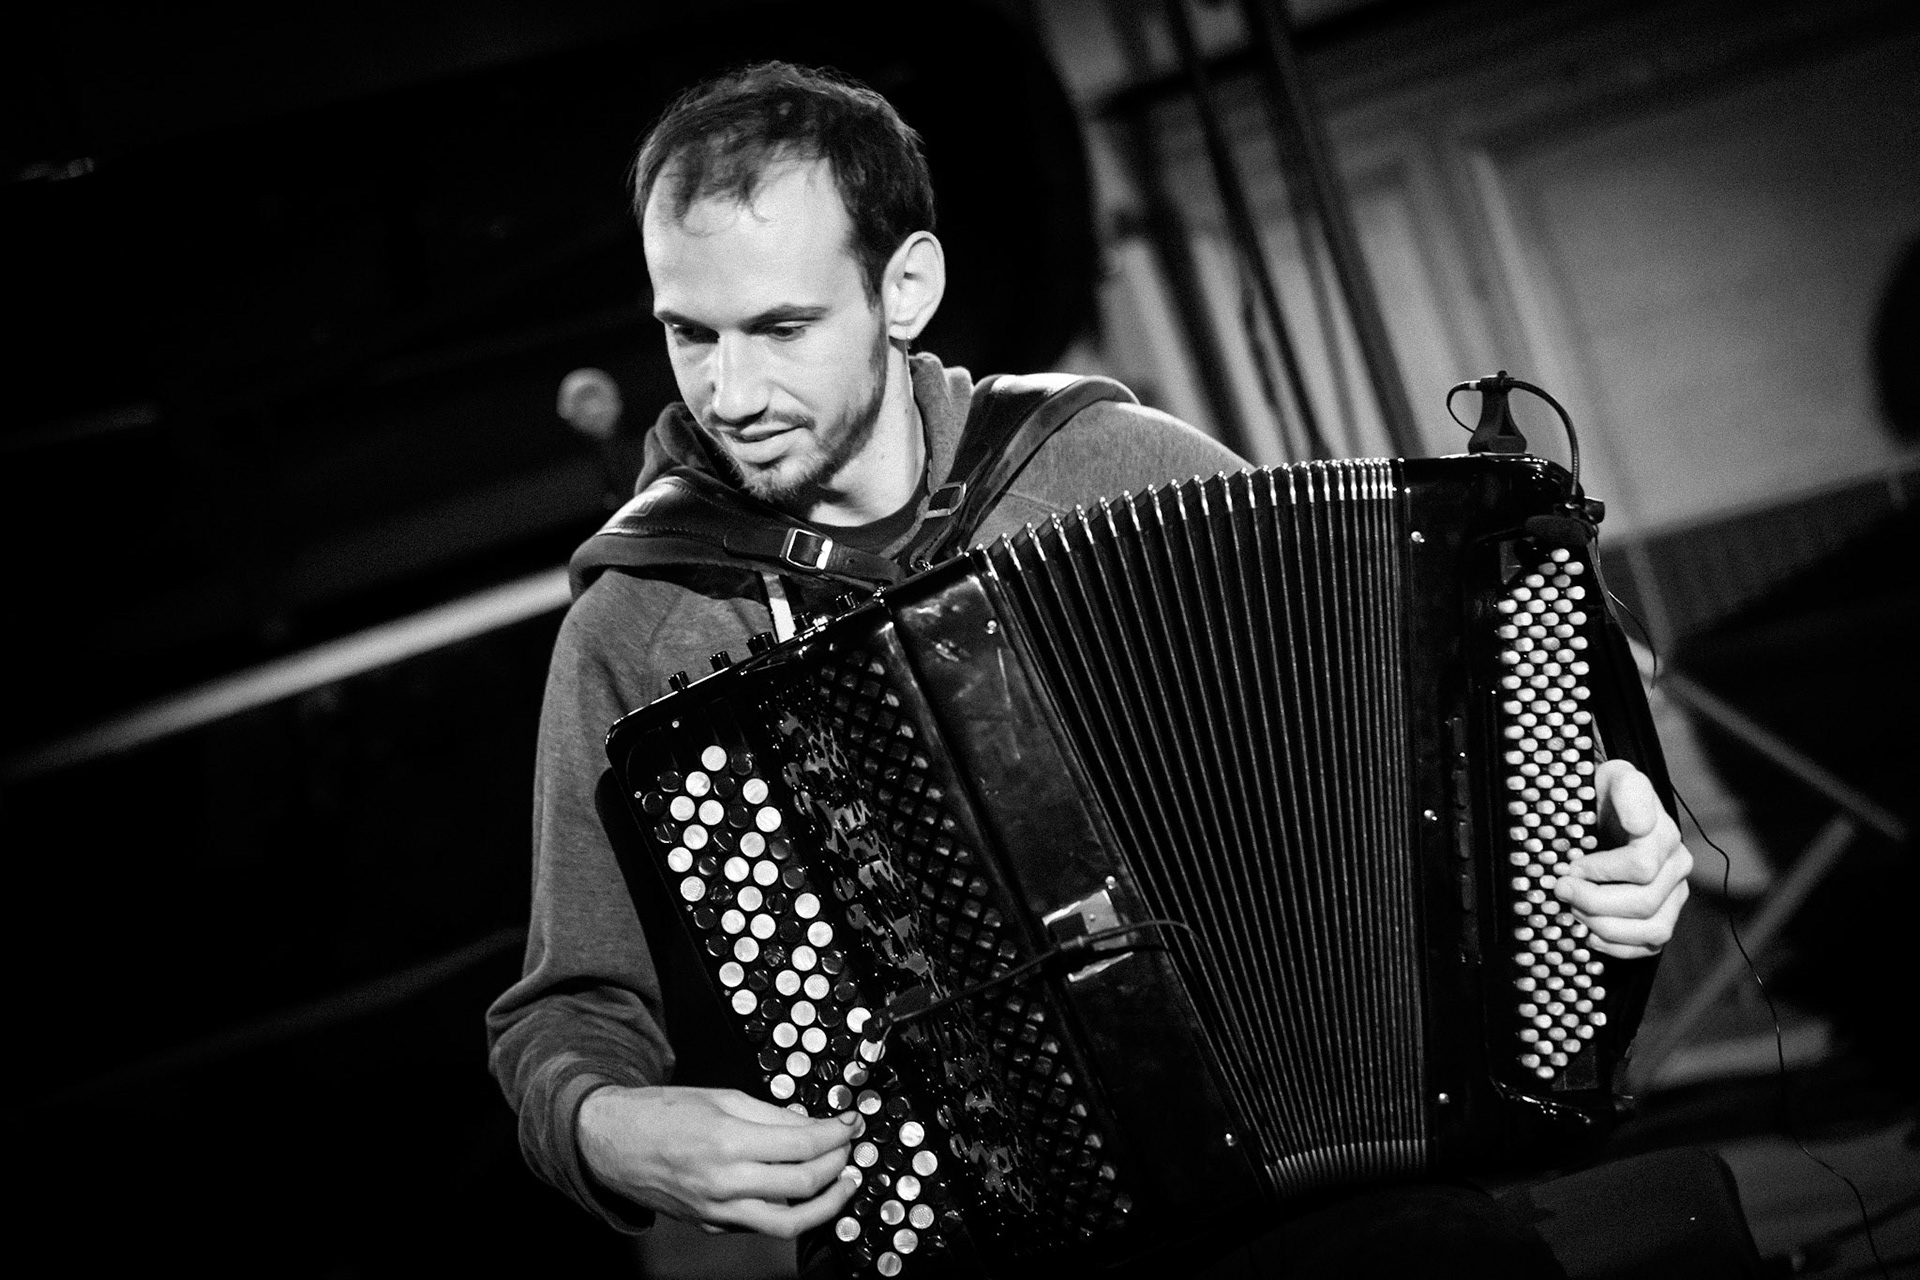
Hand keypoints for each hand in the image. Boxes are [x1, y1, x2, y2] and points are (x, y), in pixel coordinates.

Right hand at [579, 1085, 859, 1236]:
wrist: (611, 1142)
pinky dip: (787, 1211)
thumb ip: (770, 1114)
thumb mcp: (721, 1097)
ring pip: (788, 1222)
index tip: (850, 1125)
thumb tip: (810, 1123)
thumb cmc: (659, 1114)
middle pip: (804, 1184)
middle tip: (850, 1149)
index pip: (804, 1145)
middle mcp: (725, 1181)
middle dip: (839, 1165)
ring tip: (843, 1185)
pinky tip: (799, 1194)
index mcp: (728, 1141)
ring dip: (826, 1205)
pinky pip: (760, 1225)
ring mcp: (718, 1210)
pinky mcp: (711, 1224)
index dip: (837, 1134)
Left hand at [1551, 759, 1691, 958]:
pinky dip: (1617, 947)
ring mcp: (1675, 894)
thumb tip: (1640, 825)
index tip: (1571, 864)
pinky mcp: (1665, 916)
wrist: (1607, 811)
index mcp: (1664, 833)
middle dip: (1593, 901)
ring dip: (1605, 926)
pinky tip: (1590, 933)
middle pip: (1643, 902)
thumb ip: (1628, 788)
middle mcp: (1678, 865)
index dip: (1599, 870)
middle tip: (1561, 890)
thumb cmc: (1604, 796)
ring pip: (1654, 930)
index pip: (1640, 866)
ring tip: (1575, 911)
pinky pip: (1651, 946)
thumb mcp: (1612, 777)